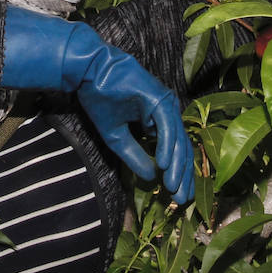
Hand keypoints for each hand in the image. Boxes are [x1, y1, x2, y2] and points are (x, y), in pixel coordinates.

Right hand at [1, 8, 194, 203]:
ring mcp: (165, 103)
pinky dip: (167, 146)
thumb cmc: (101, 99)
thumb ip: (135, 156)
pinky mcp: (159, 98)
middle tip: (181, 200)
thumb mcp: (116, 137)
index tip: (176, 196)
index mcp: (159, 119)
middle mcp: (167, 112)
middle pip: (181, 148)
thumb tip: (151, 178)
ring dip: (177, 165)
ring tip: (173, 188)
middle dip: (182, 176)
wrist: (89, 73)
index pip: (175, 150)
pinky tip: (165, 165)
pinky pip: (167, 126)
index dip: (178, 174)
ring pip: (178, 139)